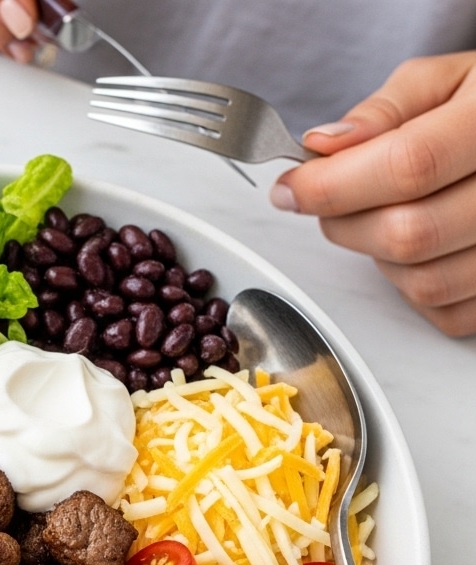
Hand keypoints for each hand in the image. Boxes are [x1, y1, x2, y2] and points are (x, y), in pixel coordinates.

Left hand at [272, 51, 475, 336]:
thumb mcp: (445, 82)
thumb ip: (383, 111)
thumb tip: (321, 146)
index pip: (407, 167)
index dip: (333, 185)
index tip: (291, 188)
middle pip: (407, 233)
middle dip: (346, 223)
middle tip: (333, 200)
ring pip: (422, 282)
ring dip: (380, 257)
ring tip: (388, 215)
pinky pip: (442, 311)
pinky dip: (412, 285)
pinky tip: (421, 246)